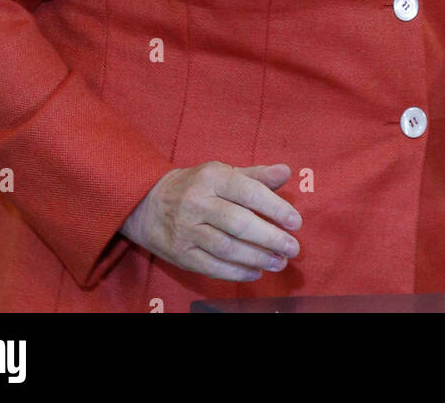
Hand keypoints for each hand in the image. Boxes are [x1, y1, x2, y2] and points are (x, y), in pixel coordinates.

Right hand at [119, 160, 301, 280]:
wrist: (148, 203)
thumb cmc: (196, 186)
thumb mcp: (222, 173)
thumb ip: (256, 175)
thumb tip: (286, 171)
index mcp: (212, 177)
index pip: (249, 192)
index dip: (275, 207)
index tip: (296, 222)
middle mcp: (198, 202)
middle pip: (239, 223)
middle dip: (270, 238)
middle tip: (293, 248)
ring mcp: (187, 229)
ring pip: (227, 248)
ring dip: (257, 258)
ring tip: (279, 262)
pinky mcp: (180, 254)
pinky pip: (212, 266)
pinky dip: (237, 272)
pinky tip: (255, 272)